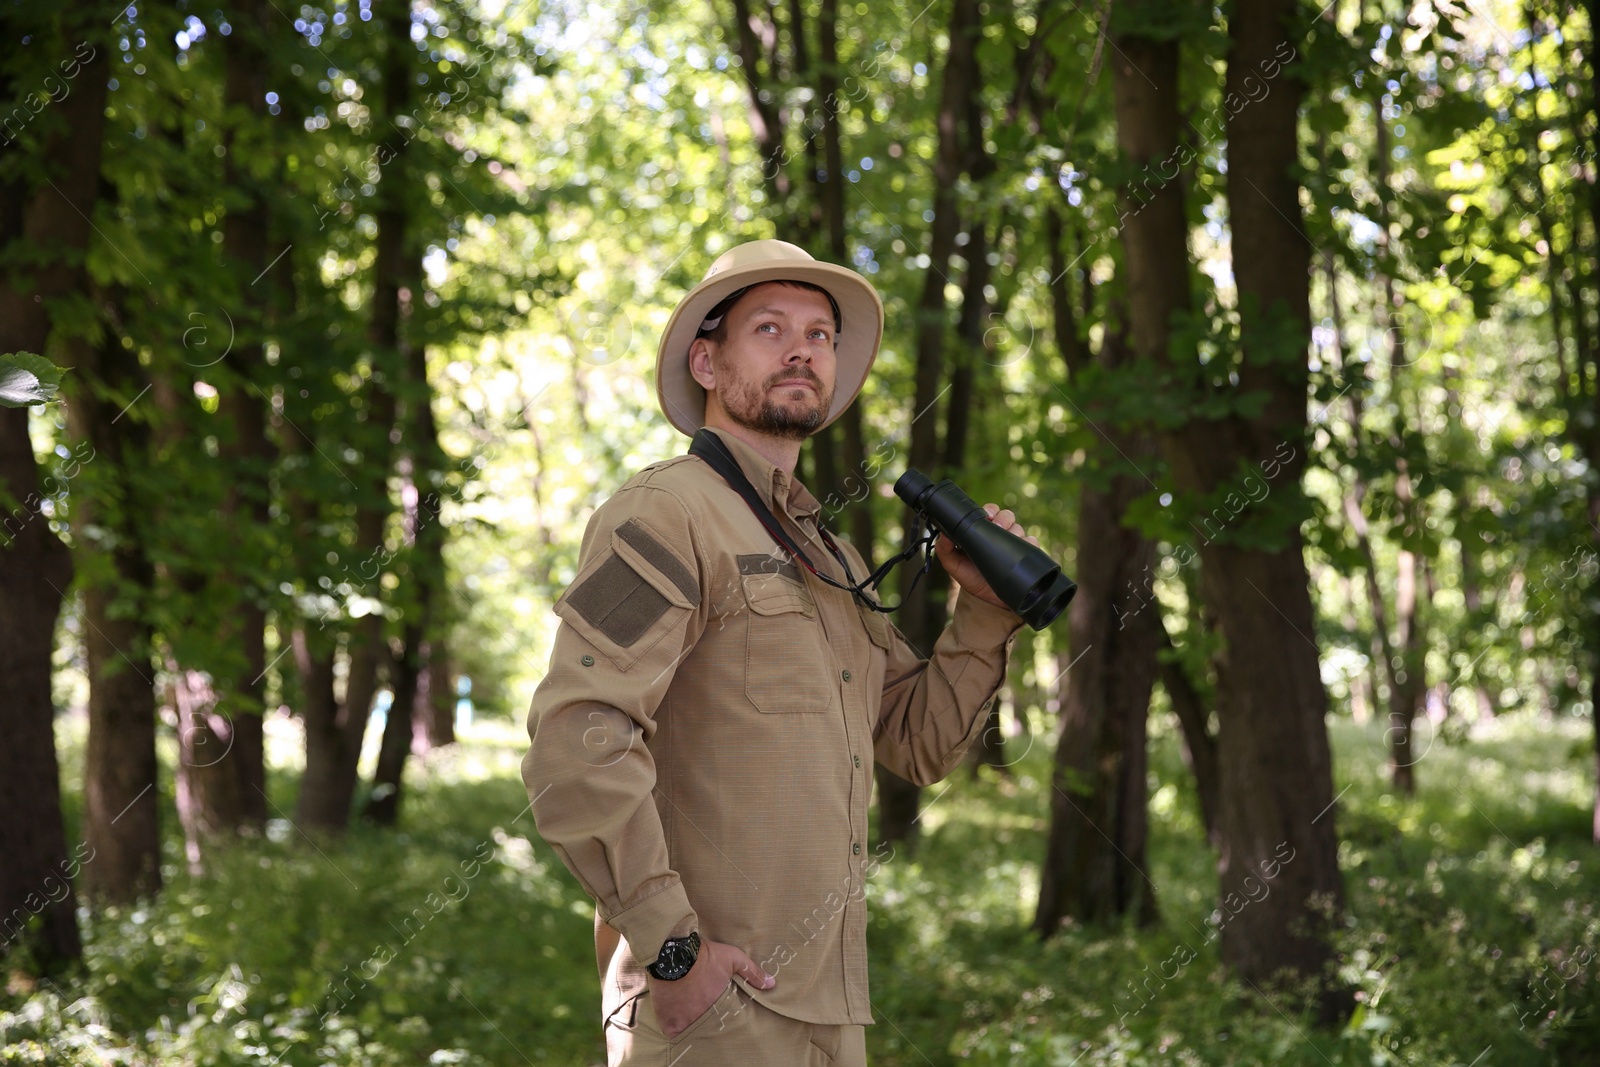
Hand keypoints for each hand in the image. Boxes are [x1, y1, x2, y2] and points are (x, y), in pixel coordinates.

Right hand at [647, 938, 774, 1037]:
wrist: (674, 952)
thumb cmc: (705, 955)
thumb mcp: (733, 958)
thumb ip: (752, 973)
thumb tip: (772, 984)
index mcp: (718, 1006)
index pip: (723, 1021)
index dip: (721, 1018)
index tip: (718, 1012)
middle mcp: (700, 1017)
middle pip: (706, 1026)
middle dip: (705, 1020)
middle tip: (702, 1011)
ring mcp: (682, 1019)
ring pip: (688, 1030)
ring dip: (689, 1024)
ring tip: (689, 1015)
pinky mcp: (666, 1018)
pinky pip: (671, 1031)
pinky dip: (673, 1027)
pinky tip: (675, 1021)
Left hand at [934, 502, 1039, 612]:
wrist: (987, 599)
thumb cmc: (970, 577)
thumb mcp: (953, 564)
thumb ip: (944, 548)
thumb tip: (943, 533)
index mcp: (983, 531)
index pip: (990, 511)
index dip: (990, 510)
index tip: (987, 516)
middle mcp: (1000, 534)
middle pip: (1007, 516)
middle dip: (1003, 519)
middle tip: (997, 528)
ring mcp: (1014, 543)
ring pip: (1020, 528)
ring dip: (1014, 533)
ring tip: (1005, 545)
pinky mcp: (1027, 554)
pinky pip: (1032, 542)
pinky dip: (1027, 545)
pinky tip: (1018, 553)